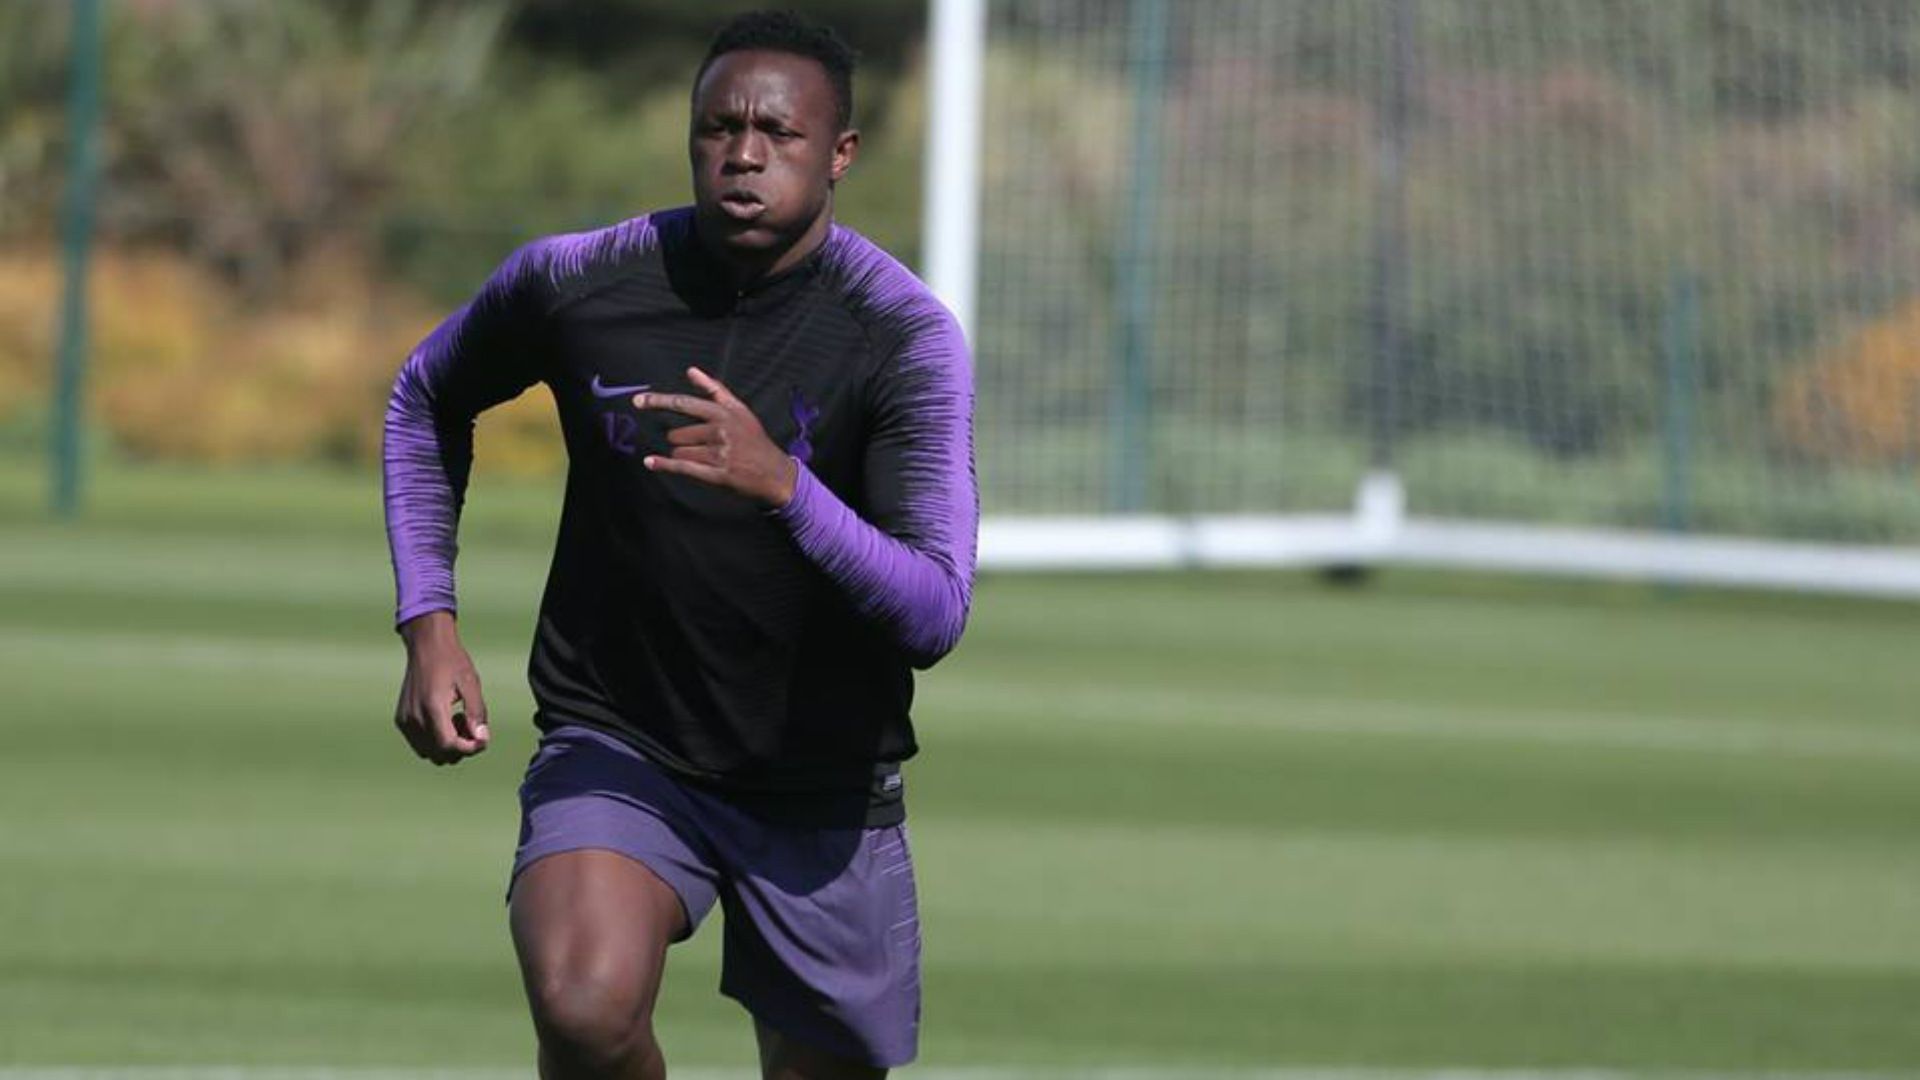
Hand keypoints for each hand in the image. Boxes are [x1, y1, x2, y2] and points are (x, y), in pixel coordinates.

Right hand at [394, 610, 490, 765]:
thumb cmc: (452, 661)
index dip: (470, 748)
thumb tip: (481, 739)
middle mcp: (414, 717)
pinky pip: (420, 743)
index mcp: (432, 707)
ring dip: (447, 745)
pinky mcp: (401, 720)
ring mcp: (405, 720)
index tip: (484, 739)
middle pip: (440, 755)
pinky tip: (446, 718)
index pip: (449, 746)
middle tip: (471, 724)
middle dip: (460, 747)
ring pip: (429, 753)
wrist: (426, 646)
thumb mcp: (471, 683)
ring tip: (458, 720)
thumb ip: (476, 712)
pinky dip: (435, 739)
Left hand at [634, 367, 797, 506]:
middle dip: (682, 441)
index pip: (685, 403)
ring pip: (680, 451)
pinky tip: (651, 462)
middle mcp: (721, 431)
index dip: (659, 402)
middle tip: (702, 446)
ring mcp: (719, 453)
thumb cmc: (755, 440)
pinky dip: (665, 465)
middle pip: (678, 434)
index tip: (638, 401)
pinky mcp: (718, 474)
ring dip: (684, 456)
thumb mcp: (740, 410)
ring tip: (706, 459)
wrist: (775, 473)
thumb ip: (714, 389)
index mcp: (724, 413)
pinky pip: (684, 467)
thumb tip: (691, 371)